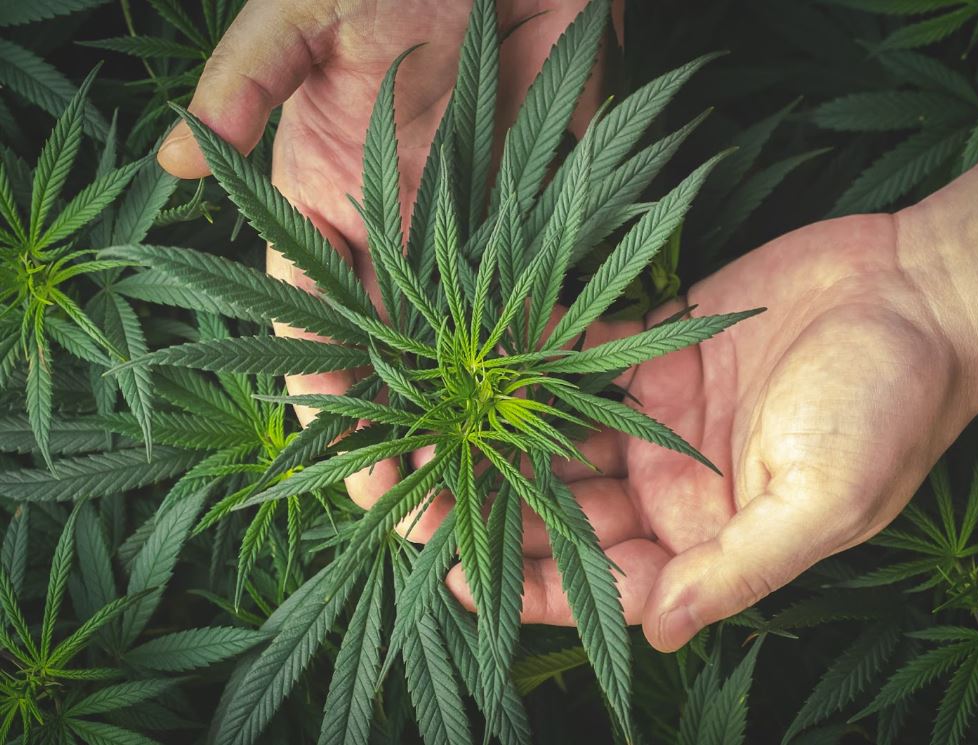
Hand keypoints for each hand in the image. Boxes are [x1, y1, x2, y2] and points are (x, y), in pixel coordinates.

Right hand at [157, 0, 606, 504]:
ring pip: (472, 356)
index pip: (316, 327)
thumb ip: (246, 82)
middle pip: (397, 365)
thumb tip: (171, 154)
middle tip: (431, 521)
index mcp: (324, 205)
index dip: (329, 407)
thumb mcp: (302, 16)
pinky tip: (564, 427)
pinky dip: (556, 364)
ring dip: (481, 430)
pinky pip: (549, 305)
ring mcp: (474, 240)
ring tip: (500, 501)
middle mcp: (397, 240)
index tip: (351, 478)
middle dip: (410, 446)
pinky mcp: (544, 222)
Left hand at [447, 212, 977, 651]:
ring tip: (419, 431)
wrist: (923, 292)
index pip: (602, 581)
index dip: (528, 583)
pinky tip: (472, 356)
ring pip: (556, 440)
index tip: (453, 573)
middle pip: (563, 511)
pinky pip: (578, 363)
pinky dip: (529, 362)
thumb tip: (662, 636)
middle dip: (489, 509)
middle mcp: (673, 487)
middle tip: (407, 498)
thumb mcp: (826, 502)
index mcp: (709, 539)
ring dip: (492, 438)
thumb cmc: (892, 405)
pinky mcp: (655, 350)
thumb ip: (742, 570)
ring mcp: (659, 419)